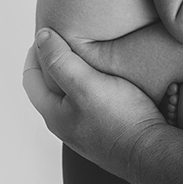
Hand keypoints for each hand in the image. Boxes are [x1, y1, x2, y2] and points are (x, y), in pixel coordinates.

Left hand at [23, 28, 165, 174]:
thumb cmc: (120, 119)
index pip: (31, 77)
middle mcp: (65, 125)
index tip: (48, 31)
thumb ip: (59, 60)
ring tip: (89, 54)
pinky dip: (90, 85)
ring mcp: (84, 131)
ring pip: (70, 95)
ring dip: (74, 73)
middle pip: (49, 87)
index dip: (36, 51)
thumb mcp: (84, 83)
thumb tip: (41, 37)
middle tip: (67, 39)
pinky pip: (89, 104)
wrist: (151, 152)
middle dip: (54, 61)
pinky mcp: (104, 132)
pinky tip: (108, 78)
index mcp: (53, 114)